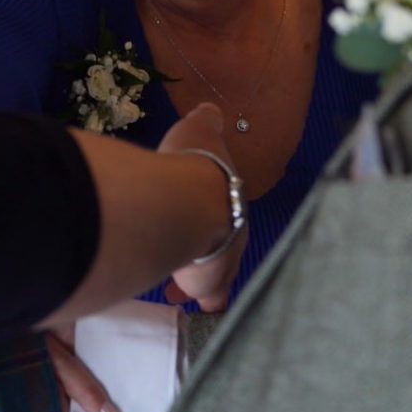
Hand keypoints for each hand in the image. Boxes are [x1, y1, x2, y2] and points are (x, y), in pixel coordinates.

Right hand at [156, 103, 245, 312]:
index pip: (226, 208)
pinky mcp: (208, 285)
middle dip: (206, 249)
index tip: (198, 219)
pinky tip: (182, 299)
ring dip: (197, 275)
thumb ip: (206, 124)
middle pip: (223, 245)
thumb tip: (210, 111)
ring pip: (215, 274)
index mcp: (232, 196)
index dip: (212, 215)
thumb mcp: (199, 132)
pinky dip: (199, 299)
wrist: (189, 203)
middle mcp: (235, 231)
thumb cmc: (192, 166)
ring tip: (176, 283)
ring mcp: (224, 260)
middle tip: (187, 254)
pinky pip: (208, 296)